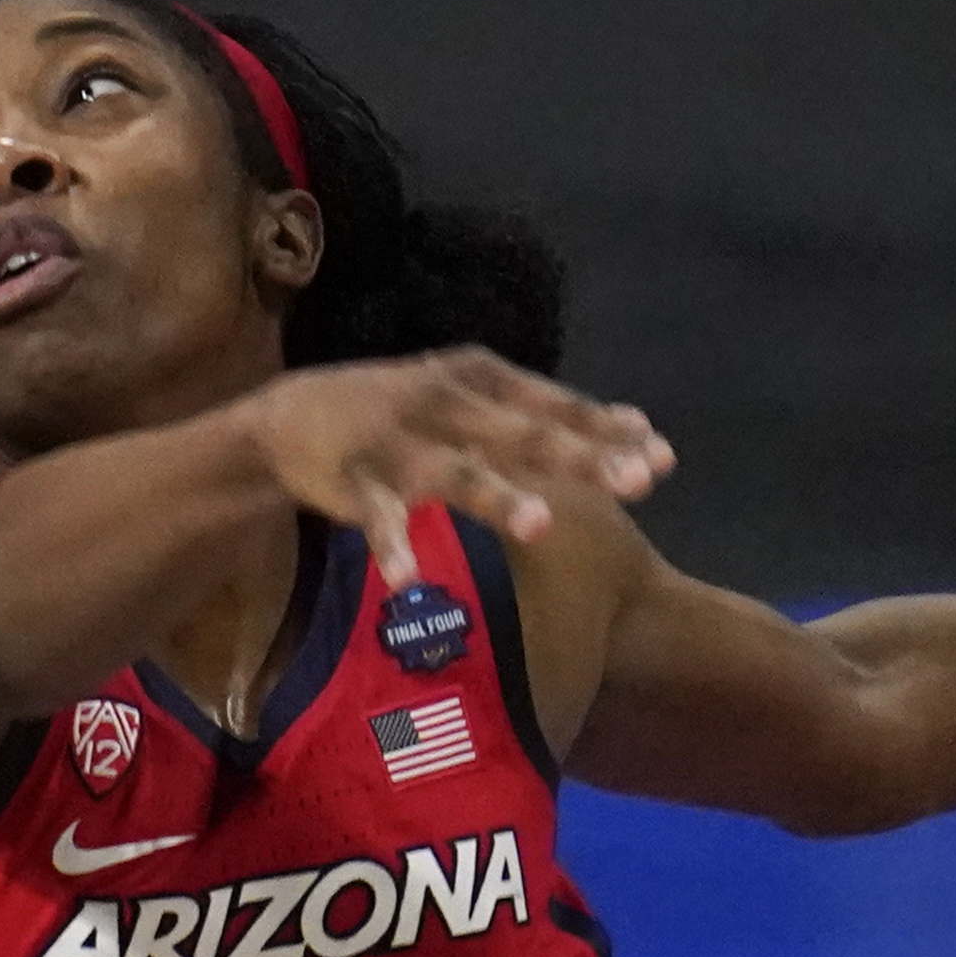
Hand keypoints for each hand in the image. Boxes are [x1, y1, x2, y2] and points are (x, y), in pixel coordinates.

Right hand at [243, 347, 671, 586]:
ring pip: (455, 472)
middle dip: (578, 457)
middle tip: (634, 483)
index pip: (556, 405)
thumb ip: (547, 413)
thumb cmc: (408, 413)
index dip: (608, 433)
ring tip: (539, 525)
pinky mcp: (355, 480)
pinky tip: (405, 578)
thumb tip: (636, 426)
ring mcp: (400, 441)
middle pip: (521, 434)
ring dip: (496, 495)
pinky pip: (378, 516)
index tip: (662, 459)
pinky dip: (390, 545)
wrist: (292, 415)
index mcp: (480, 378)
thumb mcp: (476, 397)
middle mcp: (445, 401)